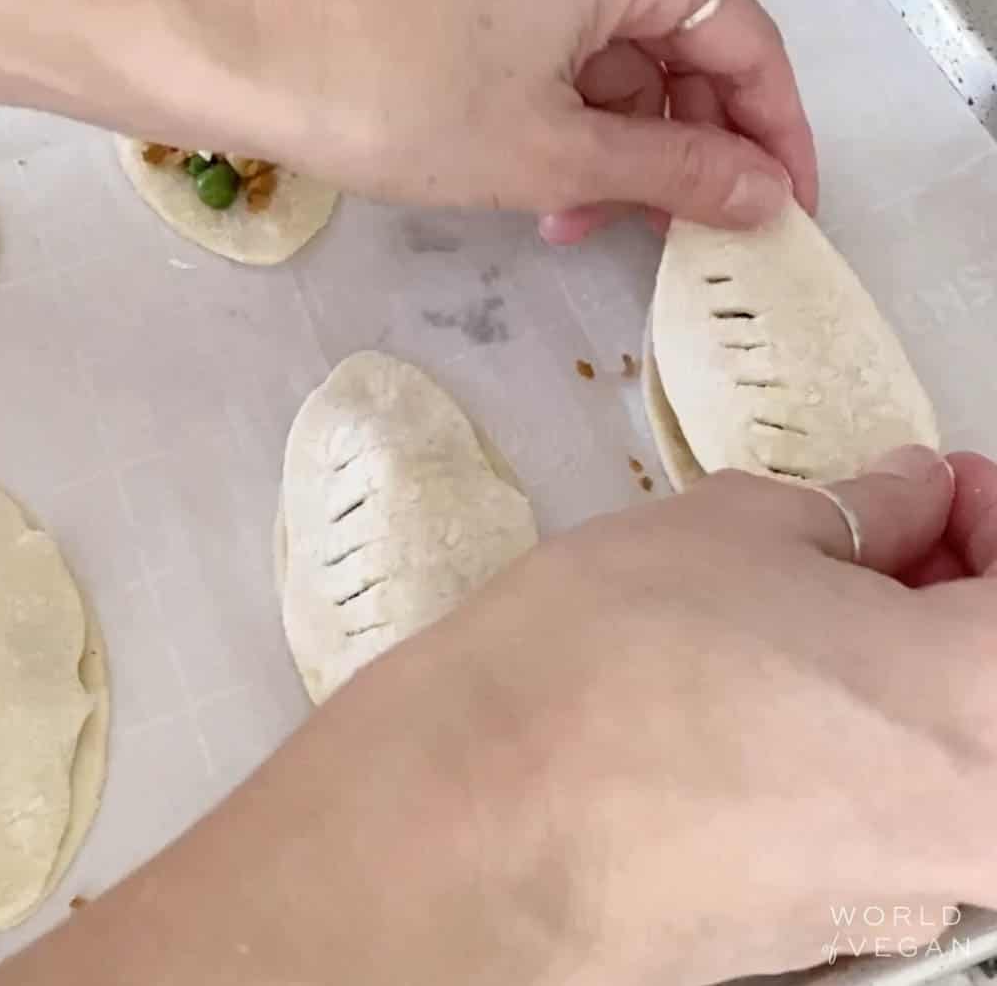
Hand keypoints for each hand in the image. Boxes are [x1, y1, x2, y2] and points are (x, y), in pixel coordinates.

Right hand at [0, 448, 996, 985]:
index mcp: (988, 707)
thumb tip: (913, 494)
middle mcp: (980, 825)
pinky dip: (859, 739)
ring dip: (908, 665)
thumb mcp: (739, 528)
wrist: (478, 832)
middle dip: (955, 590)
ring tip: (804, 599)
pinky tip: (762, 691)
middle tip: (878, 527)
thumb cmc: (614, 657)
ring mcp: (908, 899)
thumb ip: (861, 509)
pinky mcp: (831, 940)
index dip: (993, 514)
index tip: (937, 482)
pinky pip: (885, 813)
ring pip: (949, 752)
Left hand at [226, 0, 815, 228]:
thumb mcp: (554, 151)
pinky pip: (557, 37)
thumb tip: (766, 194)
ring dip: (616, 139)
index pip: (746, 41)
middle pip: (682, 41)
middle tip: (675, 233)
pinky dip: (563, 110)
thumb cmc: (401, 99)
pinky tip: (538, 181)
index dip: (776, 135)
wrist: (240, 52)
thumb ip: (677, 171)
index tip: (786, 213)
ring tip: (577, 219)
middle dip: (683, 144)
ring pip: (615, 48)